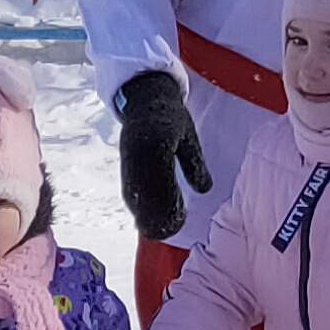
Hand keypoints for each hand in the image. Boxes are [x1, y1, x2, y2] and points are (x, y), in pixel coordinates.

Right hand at [114, 67, 213, 242]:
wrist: (142, 100)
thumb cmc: (171, 118)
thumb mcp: (187, 137)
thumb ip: (195, 163)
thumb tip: (205, 190)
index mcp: (156, 146)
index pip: (163, 184)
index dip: (170, 206)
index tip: (181, 220)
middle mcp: (137, 157)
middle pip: (146, 197)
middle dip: (159, 218)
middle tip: (174, 230)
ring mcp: (128, 164)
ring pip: (136, 200)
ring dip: (149, 217)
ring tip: (163, 229)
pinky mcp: (125, 168)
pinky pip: (130, 195)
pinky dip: (141, 209)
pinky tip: (150, 219)